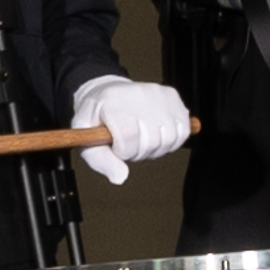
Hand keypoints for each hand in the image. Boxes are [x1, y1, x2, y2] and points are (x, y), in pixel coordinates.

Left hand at [67, 72, 194, 172]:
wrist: (106, 92)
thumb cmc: (96, 119)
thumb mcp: (86, 139)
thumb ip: (101, 161)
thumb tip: (120, 178)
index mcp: (113, 102)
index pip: (130, 136)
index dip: (124, 150)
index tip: (116, 144)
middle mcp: (139, 93)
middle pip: (152, 140)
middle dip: (138, 151)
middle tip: (127, 142)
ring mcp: (159, 94)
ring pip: (170, 138)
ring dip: (156, 148)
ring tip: (142, 138)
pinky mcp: (172, 96)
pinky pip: (183, 130)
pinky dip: (171, 140)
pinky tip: (156, 134)